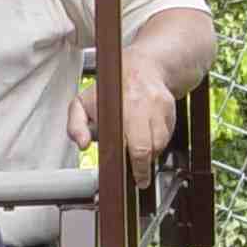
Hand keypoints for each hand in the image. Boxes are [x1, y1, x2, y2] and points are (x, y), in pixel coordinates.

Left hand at [66, 75, 179, 189]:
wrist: (143, 67)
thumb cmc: (109, 89)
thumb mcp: (82, 102)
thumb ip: (76, 125)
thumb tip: (82, 145)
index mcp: (118, 107)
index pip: (130, 143)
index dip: (132, 163)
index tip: (130, 176)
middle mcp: (142, 106)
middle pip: (149, 148)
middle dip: (143, 167)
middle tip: (139, 179)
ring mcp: (159, 109)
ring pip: (160, 144)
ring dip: (151, 154)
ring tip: (139, 154)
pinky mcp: (171, 111)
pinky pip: (167, 136)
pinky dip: (159, 142)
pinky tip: (147, 137)